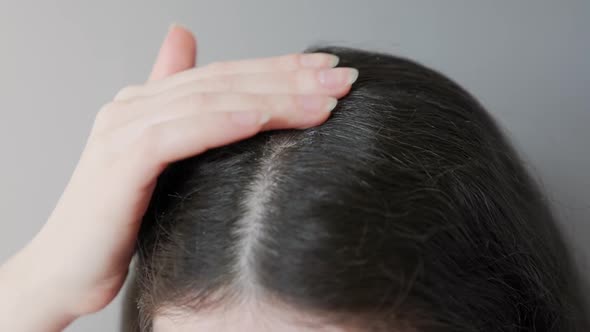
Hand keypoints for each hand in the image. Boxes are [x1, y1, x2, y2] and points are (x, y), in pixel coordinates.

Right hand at [3, 24, 356, 326]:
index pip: (226, 75)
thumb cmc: (121, 222)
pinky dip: (223, 123)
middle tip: (342, 76)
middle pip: (225, 82)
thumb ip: (184, 118)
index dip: (280, 67)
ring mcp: (124, 129)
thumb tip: (197, 64)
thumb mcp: (162, 167)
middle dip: (289, 76)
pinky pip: (180, 134)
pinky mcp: (120, 161)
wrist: (66, 271)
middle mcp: (134, 105)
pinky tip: (264, 118)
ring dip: (271, 98)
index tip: (329, 68)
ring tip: (324, 100)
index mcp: (148, 102)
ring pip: (210, 101)